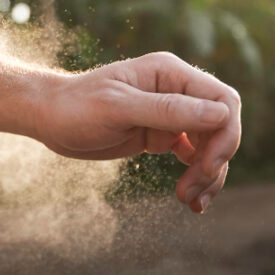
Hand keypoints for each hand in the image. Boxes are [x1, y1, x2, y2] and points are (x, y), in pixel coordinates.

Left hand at [34, 51, 241, 212]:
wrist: (49, 118)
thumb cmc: (76, 106)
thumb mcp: (118, 108)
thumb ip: (167, 110)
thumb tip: (221, 115)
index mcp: (170, 73)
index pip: (223, 100)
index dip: (226, 134)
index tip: (207, 166)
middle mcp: (176, 90)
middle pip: (222, 125)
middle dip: (215, 160)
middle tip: (193, 191)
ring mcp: (170, 113)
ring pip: (211, 144)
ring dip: (208, 175)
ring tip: (190, 201)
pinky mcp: (162, 134)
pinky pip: (194, 155)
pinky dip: (197, 177)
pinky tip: (190, 199)